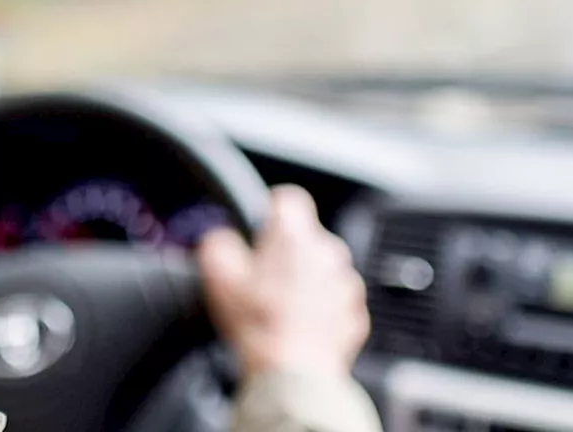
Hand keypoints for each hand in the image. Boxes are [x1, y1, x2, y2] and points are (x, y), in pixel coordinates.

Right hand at [197, 185, 368, 376]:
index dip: (269, 212)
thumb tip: (221, 238)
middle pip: (305, 237)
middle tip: (262, 281)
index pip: (287, 198)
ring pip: (322, 269)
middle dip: (286, 254)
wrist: (292, 373)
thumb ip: (216, 243)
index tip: (260, 231)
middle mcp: (328, 251)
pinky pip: (336, 300)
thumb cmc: (259, 325)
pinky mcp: (356, 313)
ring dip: (305, 282)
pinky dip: (321, 309)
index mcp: (294, 234)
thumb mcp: (217, 277)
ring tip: (280, 308)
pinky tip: (297, 326)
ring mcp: (346, 282)